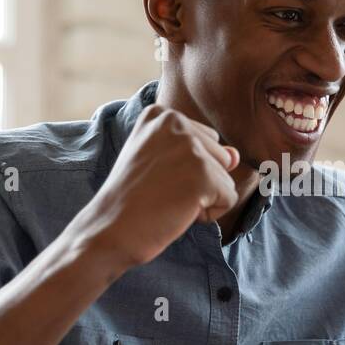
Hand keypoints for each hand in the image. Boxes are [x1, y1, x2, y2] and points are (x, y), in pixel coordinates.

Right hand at [74, 104, 239, 267]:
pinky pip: (229, 198)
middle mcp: (176, 122)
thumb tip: (235, 156)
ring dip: (203, 199)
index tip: (153, 178)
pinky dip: (208, 214)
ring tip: (167, 201)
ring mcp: (190, 147)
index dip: (185, 170)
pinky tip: (177, 212)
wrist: (109, 230)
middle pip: (220, 156)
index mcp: (161, 114)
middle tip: (160, 191)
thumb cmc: (132, 200)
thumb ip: (202, 153)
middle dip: (198, 182)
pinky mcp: (202, 173)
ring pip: (225, 178)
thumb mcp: (163, 165)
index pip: (204, 142)